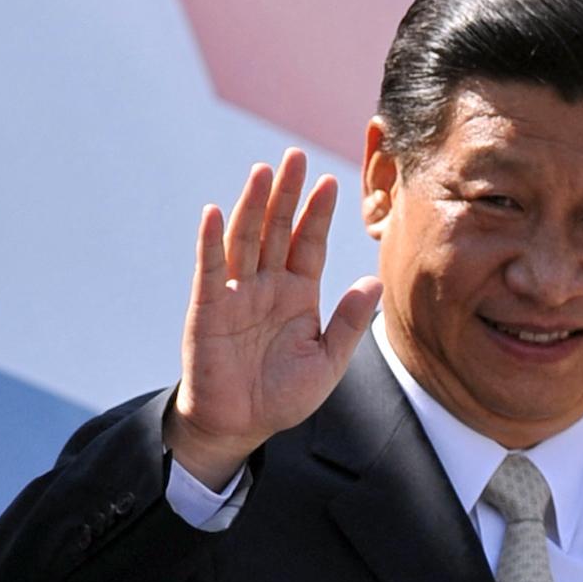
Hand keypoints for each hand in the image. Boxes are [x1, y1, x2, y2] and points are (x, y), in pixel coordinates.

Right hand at [166, 149, 382, 486]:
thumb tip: (375, 281)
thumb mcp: (328, 360)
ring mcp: (236, 293)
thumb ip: (349, 321)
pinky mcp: (208, 309)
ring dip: (253, 206)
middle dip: (286, 194)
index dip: (318, 214)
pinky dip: (211, 241)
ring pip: (246, 240)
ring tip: (263, 172)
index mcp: (298, 294)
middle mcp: (267, 286)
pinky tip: (216, 213)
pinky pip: (210, 269)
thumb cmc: (283, 395)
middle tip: (294, 156)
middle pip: (277, 230)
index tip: (331, 180)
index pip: (310, 244)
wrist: (240, 426)